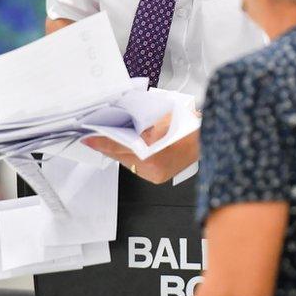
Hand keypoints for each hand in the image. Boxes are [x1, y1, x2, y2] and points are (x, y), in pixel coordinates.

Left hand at [82, 114, 198, 184]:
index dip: (100, 141)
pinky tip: (130, 149)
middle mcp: (152, 166)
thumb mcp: (159, 118)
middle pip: (120, 155)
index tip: (88, 138)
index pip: (117, 145)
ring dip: (119, 151)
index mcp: (152, 151)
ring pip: (127, 162)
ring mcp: (154, 174)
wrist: (207, 139)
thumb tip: (119, 121)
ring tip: (111, 140)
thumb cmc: (189, 126)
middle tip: (95, 137)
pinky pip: (137, 167)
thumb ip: (138, 122)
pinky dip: (132, 158)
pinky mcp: (158, 178)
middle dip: (108, 145)